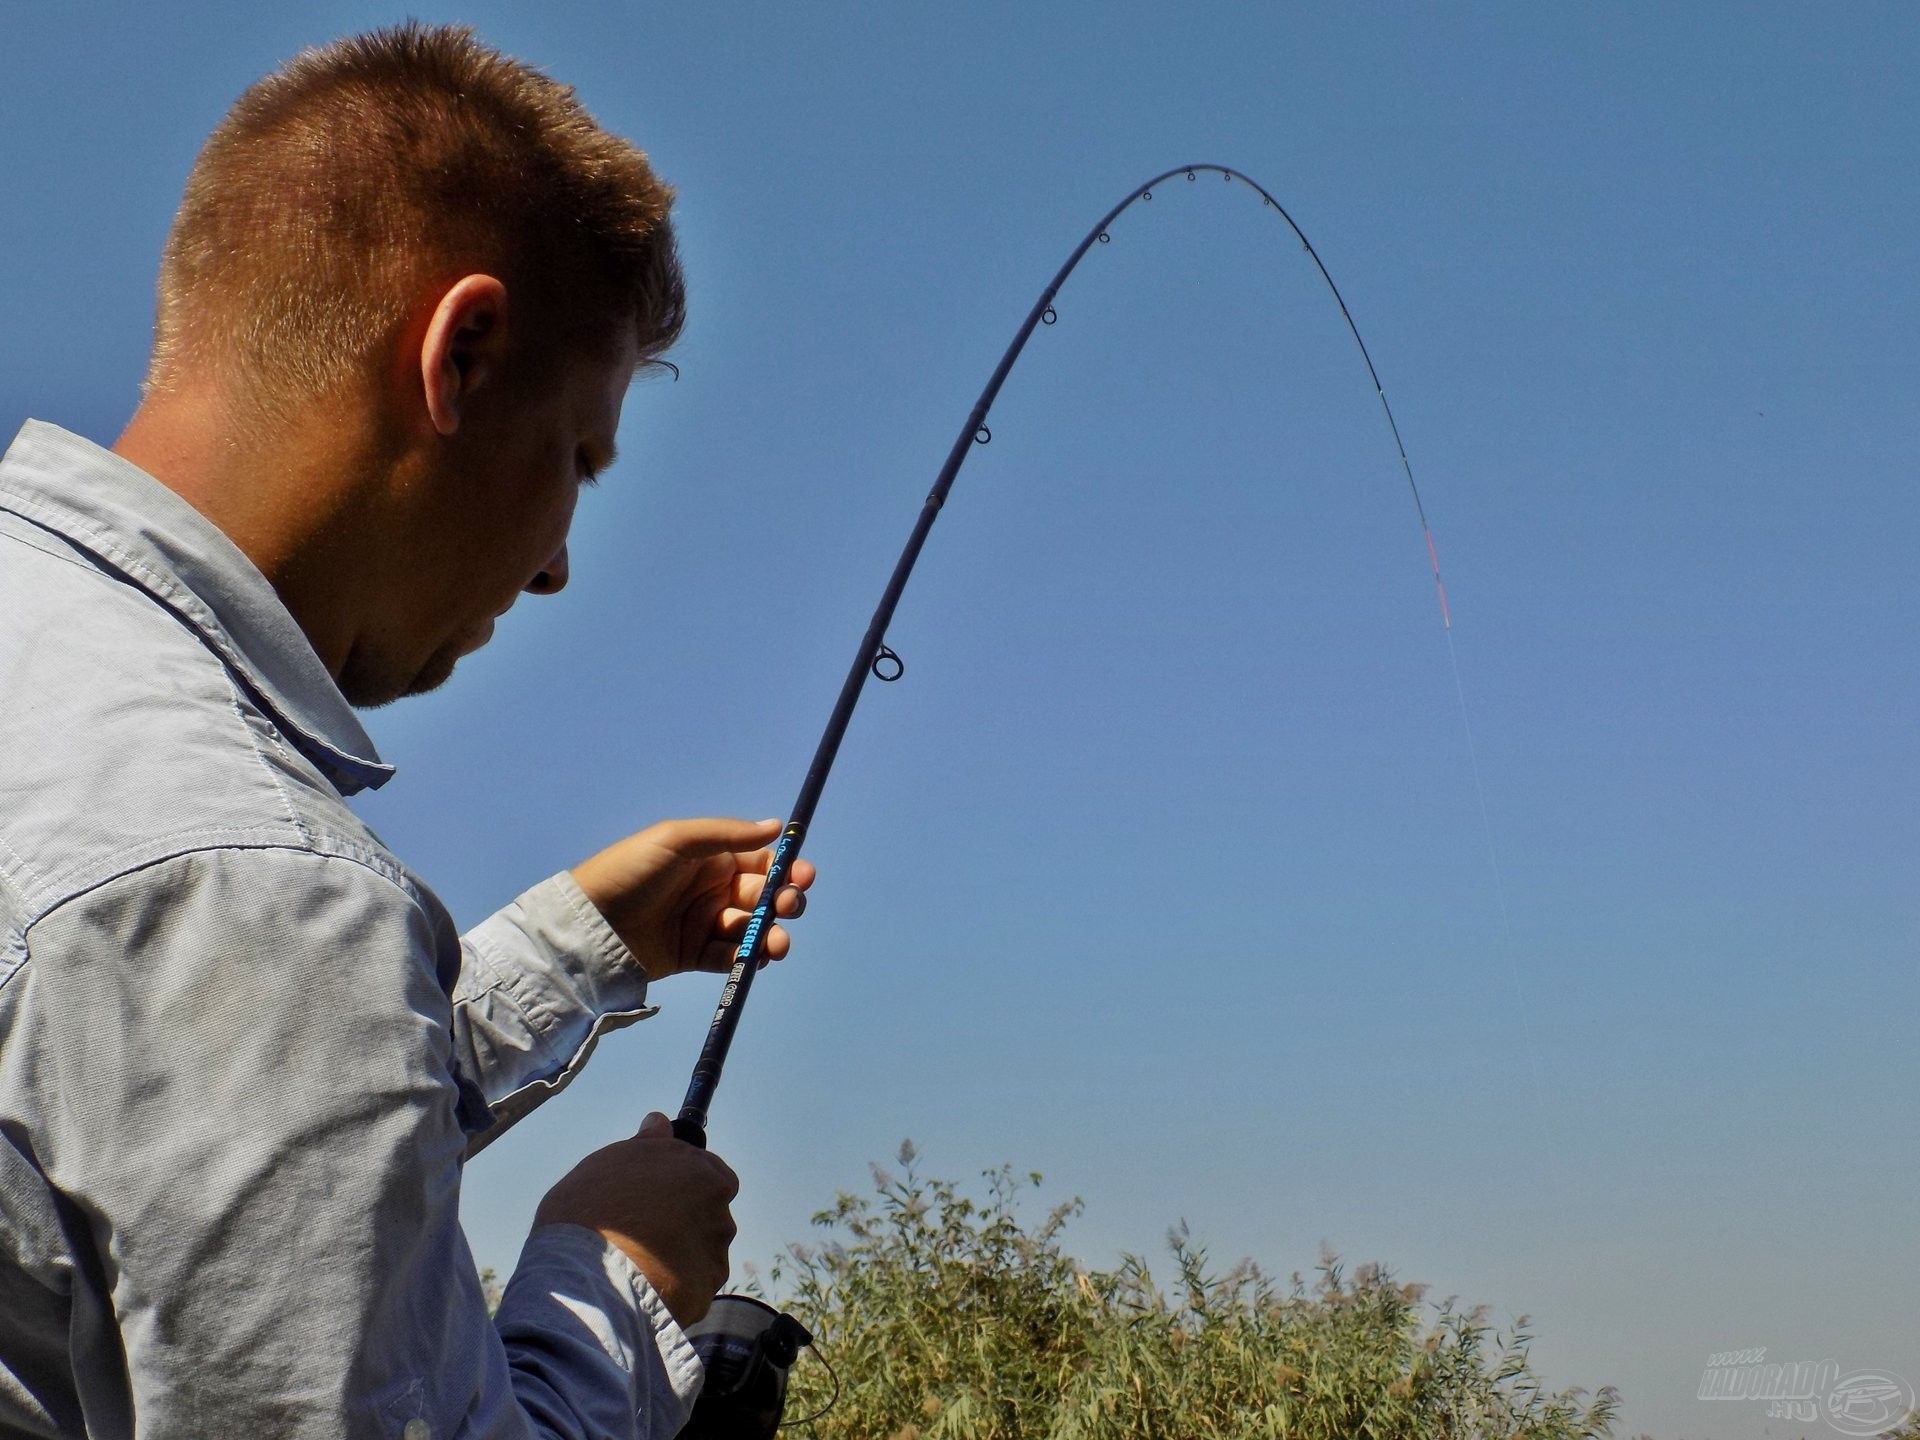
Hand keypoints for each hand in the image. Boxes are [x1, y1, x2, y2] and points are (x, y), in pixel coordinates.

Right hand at [535, 1112, 739, 1326]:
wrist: (587, 1274)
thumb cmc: (591, 1210)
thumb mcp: (610, 1162)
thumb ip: (646, 1145)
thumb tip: (659, 1122)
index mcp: (701, 1171)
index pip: (709, 1172)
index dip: (685, 1185)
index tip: (662, 1197)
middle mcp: (718, 1207)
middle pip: (710, 1212)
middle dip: (687, 1220)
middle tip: (647, 1232)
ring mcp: (716, 1250)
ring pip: (705, 1249)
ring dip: (684, 1254)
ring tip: (642, 1264)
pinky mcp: (708, 1288)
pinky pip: (696, 1283)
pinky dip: (679, 1285)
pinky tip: (649, 1285)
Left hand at [569, 817, 815, 982]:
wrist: (590, 923)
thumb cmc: (631, 871)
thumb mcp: (677, 839)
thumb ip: (728, 834)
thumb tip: (777, 827)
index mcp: (710, 857)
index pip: (759, 863)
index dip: (785, 870)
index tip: (803, 877)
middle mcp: (711, 889)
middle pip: (761, 897)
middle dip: (783, 903)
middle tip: (789, 908)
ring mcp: (703, 923)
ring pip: (750, 930)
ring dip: (770, 935)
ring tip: (777, 945)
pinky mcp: (692, 955)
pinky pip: (729, 957)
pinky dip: (746, 959)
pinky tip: (755, 959)